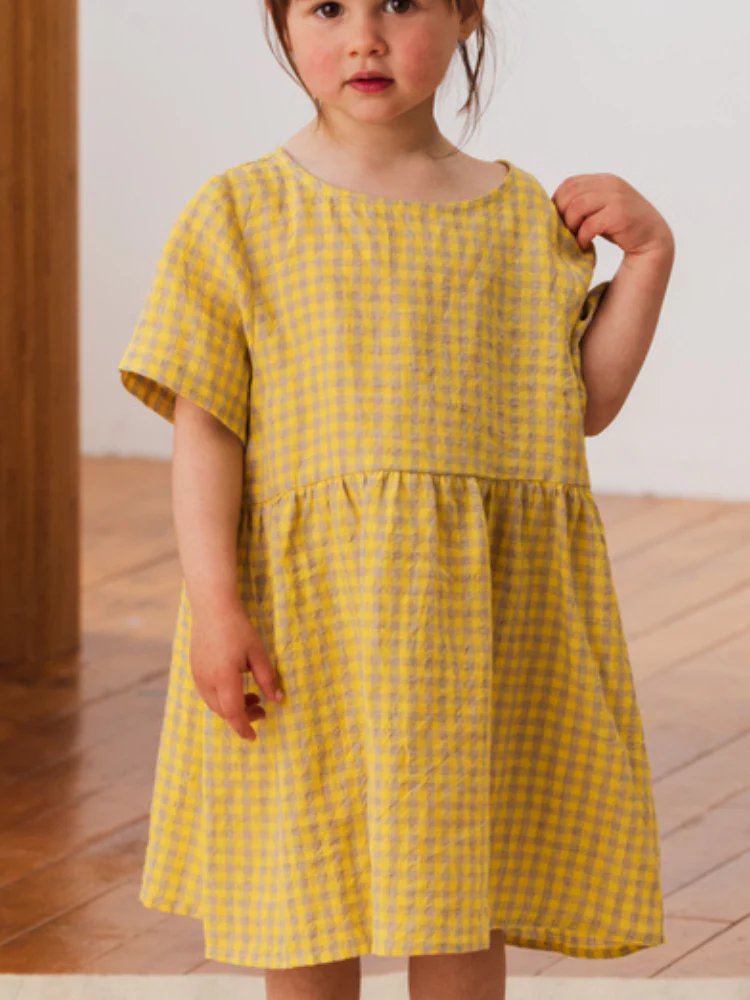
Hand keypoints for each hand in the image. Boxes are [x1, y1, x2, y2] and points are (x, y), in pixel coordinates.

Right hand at [189, 603, 283, 740]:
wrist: (212, 608)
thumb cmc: (238, 628)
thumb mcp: (258, 653)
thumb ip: (267, 678)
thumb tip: (277, 700)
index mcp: (224, 677)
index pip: (233, 713)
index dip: (244, 728)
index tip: (254, 737)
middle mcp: (207, 680)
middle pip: (223, 711)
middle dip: (242, 717)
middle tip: (262, 710)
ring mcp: (197, 676)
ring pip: (214, 704)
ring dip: (232, 707)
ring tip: (253, 697)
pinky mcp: (194, 670)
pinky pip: (208, 693)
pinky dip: (222, 698)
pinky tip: (236, 687)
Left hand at [551, 172, 674, 259]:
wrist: (652, 237)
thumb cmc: (621, 225)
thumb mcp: (601, 207)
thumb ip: (583, 202)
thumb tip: (552, 210)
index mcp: (603, 180)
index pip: (569, 184)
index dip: (557, 202)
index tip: (557, 220)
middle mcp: (610, 184)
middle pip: (570, 194)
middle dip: (562, 215)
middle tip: (565, 232)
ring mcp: (616, 197)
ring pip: (577, 207)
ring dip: (571, 226)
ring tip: (574, 238)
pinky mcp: (619, 215)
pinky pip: (590, 224)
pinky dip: (582, 237)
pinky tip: (585, 245)